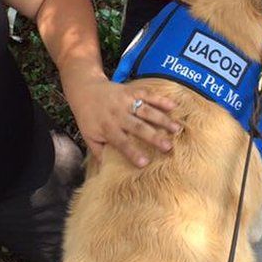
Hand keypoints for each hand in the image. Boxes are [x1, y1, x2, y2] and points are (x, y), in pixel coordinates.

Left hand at [67, 77, 181, 166]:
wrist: (85, 89)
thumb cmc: (88, 116)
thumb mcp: (88, 136)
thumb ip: (98, 152)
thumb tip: (107, 171)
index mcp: (107, 128)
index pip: (121, 142)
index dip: (132, 152)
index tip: (145, 163)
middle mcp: (118, 115)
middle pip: (137, 127)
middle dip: (153, 137)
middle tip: (168, 147)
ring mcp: (126, 101)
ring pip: (146, 111)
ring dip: (162, 119)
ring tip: (177, 129)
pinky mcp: (131, 91)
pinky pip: (147, 94)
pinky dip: (160, 99)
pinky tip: (173, 106)